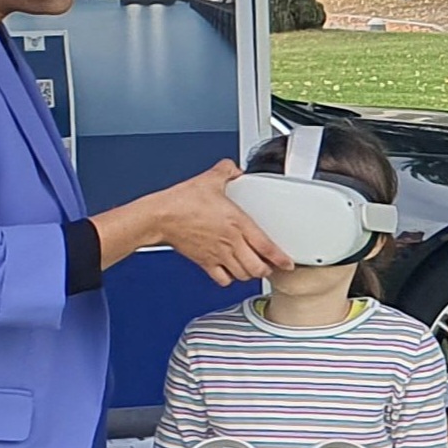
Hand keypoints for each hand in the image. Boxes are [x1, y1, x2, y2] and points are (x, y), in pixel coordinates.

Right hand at [122, 162, 289, 285]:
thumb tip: (234, 169)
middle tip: (269, 265)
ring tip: (252, 268)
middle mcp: (230, 242)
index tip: (288, 263)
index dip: (280, 258)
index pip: (266, 246)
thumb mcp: (209, 179)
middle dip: (266, 269)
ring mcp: (217, 254)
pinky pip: (221, 279)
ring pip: (242, 275)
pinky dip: (228, 279)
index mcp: (237, 223)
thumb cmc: (181, 201)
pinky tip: (230, 271)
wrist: (159, 217)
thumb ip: (226, 171)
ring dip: (250, 274)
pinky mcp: (204, 262)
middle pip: (257, 268)